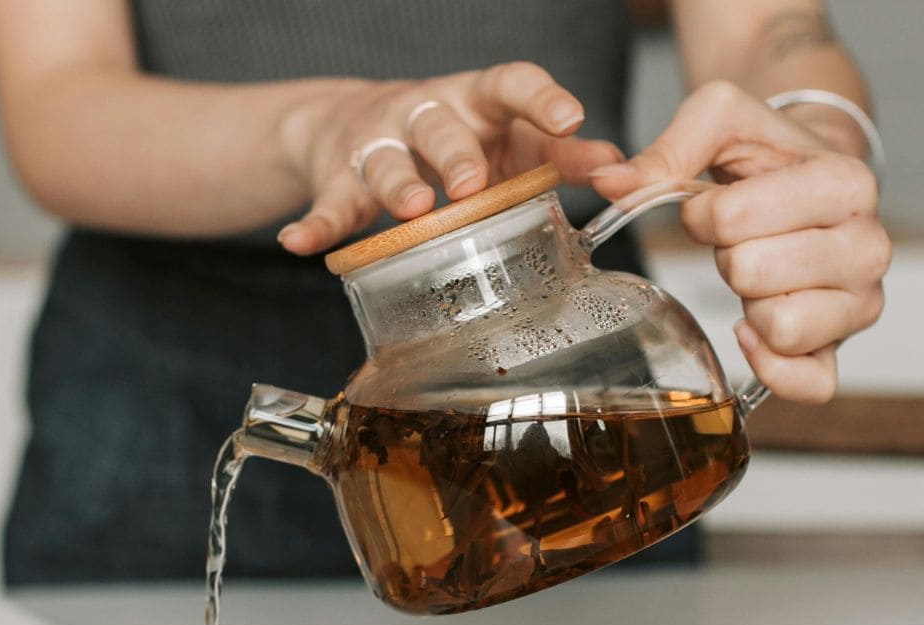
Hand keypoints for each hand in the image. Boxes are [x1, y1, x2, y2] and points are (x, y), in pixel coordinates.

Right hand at [277, 63, 623, 255]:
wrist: (356, 127)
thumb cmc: (456, 141)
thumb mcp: (510, 143)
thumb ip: (561, 157)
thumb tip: (622, 171)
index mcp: (476, 100)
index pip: (510, 83)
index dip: (541, 98)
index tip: (570, 118)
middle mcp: (425, 113)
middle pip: (440, 126)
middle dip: (457, 154)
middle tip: (475, 184)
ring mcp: (379, 145)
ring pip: (386, 163)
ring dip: (398, 185)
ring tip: (412, 208)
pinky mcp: (338, 180)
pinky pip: (326, 205)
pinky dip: (314, 225)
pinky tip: (301, 243)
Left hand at [589, 81, 888, 403]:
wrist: (813, 175)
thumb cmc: (769, 152)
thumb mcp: (723, 120)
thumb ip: (668, 148)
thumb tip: (610, 184)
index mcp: (846, 183)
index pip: (735, 218)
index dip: (706, 213)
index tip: (721, 202)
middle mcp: (869, 246)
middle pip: (751, 273)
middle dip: (728, 255)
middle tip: (747, 238)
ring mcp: (861, 303)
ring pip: (779, 327)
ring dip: (749, 302)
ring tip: (761, 271)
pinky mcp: (842, 346)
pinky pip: (810, 384)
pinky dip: (771, 365)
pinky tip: (752, 329)